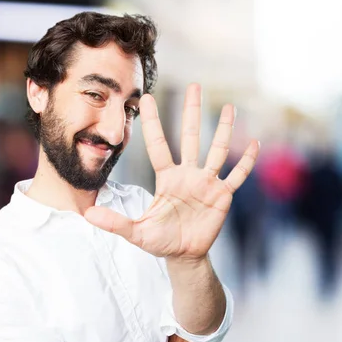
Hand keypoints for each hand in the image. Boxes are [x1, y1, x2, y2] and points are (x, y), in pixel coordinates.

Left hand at [85, 83, 259, 260]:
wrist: (184, 255)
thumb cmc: (160, 241)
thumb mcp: (136, 232)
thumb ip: (115, 222)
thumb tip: (87, 215)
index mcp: (167, 178)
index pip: (158, 145)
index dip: (152, 123)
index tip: (145, 98)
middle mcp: (188, 174)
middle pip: (191, 138)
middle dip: (192, 112)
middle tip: (194, 86)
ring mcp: (207, 183)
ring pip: (216, 150)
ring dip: (223, 129)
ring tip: (229, 107)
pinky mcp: (222, 195)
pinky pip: (236, 175)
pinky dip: (245, 161)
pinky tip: (254, 143)